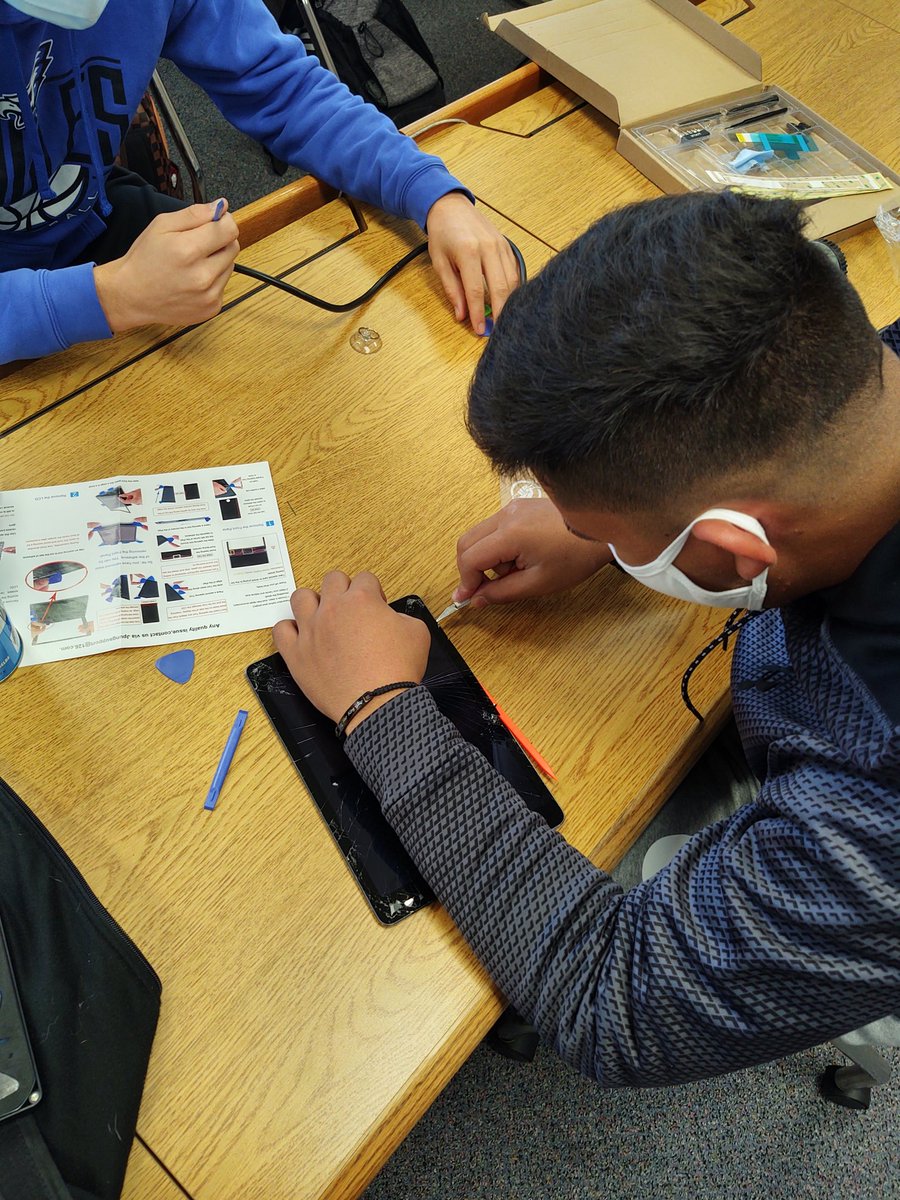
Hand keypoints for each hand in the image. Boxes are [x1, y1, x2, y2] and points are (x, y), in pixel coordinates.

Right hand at [94, 199, 239, 331]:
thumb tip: (221, 206)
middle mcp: (202, 276)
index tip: (216, 220)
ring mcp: (209, 295)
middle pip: (233, 246)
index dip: (223, 221)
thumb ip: (194, 214)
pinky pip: (224, 284)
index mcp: (188, 250)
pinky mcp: (212, 308)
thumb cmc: (144, 259)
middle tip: (198, 242)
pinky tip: (194, 278)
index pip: (229, 229)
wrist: (132, 296)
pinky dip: (214, 278)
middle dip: (220, 240)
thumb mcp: (162, 225)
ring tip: (193, 262)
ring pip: (230, 265)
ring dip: (217, 259)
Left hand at [273, 572, 430, 735]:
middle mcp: (332, 609)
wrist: (378, 703)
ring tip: (323, 618)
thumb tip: (390, 617)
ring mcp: (311, 630)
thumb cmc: (397, 670)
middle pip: (332, 579)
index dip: (374, 591)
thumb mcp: (417, 632)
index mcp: (361, 599)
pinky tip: (302, 638)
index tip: (376, 606)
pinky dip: (290, 631)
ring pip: (301, 597)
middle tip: (353, 611)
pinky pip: (281, 630)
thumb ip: (401, 615)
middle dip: (345, 590)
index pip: (365, 578)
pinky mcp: (296, 653)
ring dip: (313, 603)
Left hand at [425, 193, 519, 334]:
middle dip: (500, 313)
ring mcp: (500, 245)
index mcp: (468, 251)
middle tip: (499, 331)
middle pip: (500, 288)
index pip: (476, 291)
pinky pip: (514, 271)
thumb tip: (461, 315)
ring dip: (509, 303)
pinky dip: (513, 289)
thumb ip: (452, 289)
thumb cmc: (442, 234)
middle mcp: (488, 247)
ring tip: (505, 320)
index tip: (480, 331)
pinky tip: (509, 301)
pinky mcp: (506, 245)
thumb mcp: (439, 262)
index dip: (478, 314)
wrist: (451, 206)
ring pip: (512, 281)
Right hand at [455, 498, 612, 606]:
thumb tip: (477, 599)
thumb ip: (502, 592)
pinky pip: (496, 527)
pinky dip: (498, 546)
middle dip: (471, 569)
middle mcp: (507, 515)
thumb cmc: (577, 556)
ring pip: (480, 534)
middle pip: (467, 542)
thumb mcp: (538, 582)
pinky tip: (520, 558)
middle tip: (484, 589)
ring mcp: (513, 507)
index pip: (469, 558)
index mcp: (510, 534)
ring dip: (486, 558)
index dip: (465, 581)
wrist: (604, 528)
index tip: (467, 598)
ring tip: (514, 572)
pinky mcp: (521, 506)